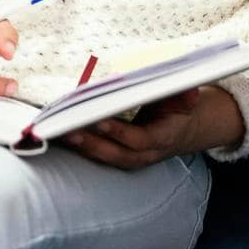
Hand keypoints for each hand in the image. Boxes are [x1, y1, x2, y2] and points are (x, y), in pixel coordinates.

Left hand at [63, 86, 242, 169]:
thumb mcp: (187, 99)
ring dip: (80, 146)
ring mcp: (131, 159)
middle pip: (116, 153)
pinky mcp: (119, 157)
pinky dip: (80, 147)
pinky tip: (61, 136)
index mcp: (163, 138)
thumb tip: (190, 90)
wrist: (183, 129)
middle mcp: (145, 154)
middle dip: (91, 142)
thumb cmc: (179, 108)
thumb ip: (186, 95)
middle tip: (68, 129)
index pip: (139, 140)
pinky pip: (98, 155)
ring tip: (58, 132)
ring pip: (103, 157)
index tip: (100, 120)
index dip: (120, 132)